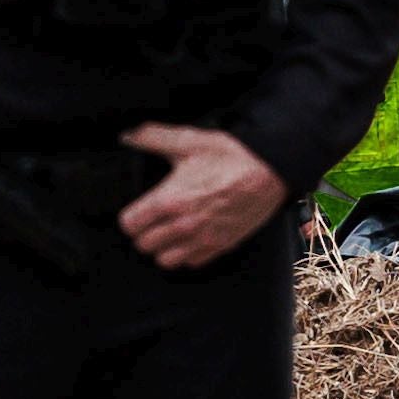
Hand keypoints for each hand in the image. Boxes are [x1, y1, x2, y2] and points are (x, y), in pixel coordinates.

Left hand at [118, 124, 287, 269]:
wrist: (269, 171)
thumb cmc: (232, 157)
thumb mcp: (189, 141)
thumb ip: (152, 137)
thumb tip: (128, 136)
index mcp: (169, 200)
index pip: (130, 225)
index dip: (130, 217)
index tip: (137, 211)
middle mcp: (183, 225)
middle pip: (144, 245)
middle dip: (144, 233)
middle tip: (152, 221)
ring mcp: (202, 239)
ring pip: (165, 260)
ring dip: (163, 248)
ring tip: (168, 233)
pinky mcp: (220, 246)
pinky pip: (192, 263)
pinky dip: (187, 254)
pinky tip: (190, 238)